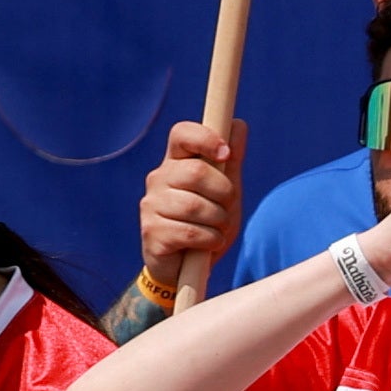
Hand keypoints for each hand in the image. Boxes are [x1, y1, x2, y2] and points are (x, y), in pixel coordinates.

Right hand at [138, 117, 248, 288]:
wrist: (189, 267)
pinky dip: (210, 241)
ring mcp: (151, 204)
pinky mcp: (151, 232)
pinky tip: (207, 244)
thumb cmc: (207, 222)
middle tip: (225, 211)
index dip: (205, 138)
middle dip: (224, 195)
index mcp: (176, 163)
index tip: (225, 154)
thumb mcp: (226, 192)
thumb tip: (239, 124)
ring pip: (196, 205)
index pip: (182, 134)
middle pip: (197, 172)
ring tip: (215, 230)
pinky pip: (192, 232)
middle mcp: (158, 178)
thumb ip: (232, 161)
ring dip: (218, 222)